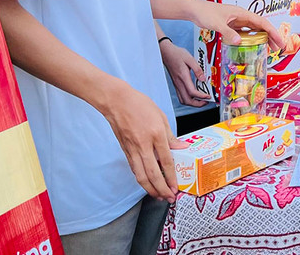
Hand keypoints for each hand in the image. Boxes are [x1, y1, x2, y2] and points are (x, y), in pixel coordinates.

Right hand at [101, 81, 183, 201]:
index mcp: (156, 134)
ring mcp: (133, 149)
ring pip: (141, 176)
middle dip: (162, 189)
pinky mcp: (125, 151)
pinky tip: (148, 184)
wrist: (117, 102)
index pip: (166, 161)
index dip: (171, 177)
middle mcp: (144, 145)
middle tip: (169, 198)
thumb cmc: (140, 105)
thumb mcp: (161, 116)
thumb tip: (182, 148)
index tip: (176, 187)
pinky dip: (141, 179)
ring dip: (150, 189)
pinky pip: (134, 169)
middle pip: (153, 174)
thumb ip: (171, 136)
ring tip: (159, 196)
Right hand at [159, 39, 212, 106]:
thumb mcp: (190, 58)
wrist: (166, 53)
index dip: (201, 96)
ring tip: (201, 100)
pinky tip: (194, 95)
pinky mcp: (176, 84)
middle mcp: (179, 83)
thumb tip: (203, 79)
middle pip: (187, 100)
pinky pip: (181, 96)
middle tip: (206, 101)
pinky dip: (188, 99)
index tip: (208, 96)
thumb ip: (197, 69)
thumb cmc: (177, 54)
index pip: (192, 92)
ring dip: (192, 103)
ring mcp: (176, 84)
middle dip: (197, 104)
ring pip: (183, 100)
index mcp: (183, 77)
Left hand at [192, 0, 284, 51]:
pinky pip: (245, 32)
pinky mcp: (231, 25)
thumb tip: (239, 42)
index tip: (279, 42)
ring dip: (262, 38)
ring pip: (254, 30)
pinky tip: (252, 46)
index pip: (262, 23)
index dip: (273, 32)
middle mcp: (242, 16)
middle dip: (271, 37)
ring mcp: (237, 21)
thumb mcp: (217, 23)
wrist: (193, 9)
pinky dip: (251, 39)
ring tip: (268, 49)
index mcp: (242, 13)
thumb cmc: (205, 12)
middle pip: (261, 27)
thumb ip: (228, 33)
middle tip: (277, 49)